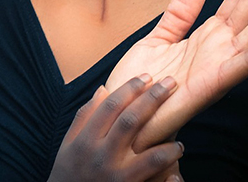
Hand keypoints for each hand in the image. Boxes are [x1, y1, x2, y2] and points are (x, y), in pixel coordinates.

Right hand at [49, 75, 184, 181]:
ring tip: (179, 141)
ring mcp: (116, 177)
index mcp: (85, 140)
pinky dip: (168, 177)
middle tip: (171, 83)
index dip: (129, 89)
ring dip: (168, 147)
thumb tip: (103, 89)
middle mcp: (100, 156)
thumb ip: (84, 116)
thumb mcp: (69, 144)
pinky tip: (177, 172)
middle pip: (130, 122)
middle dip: (152, 100)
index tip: (146, 76)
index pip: (109, 107)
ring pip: (150, 157)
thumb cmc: (69, 172)